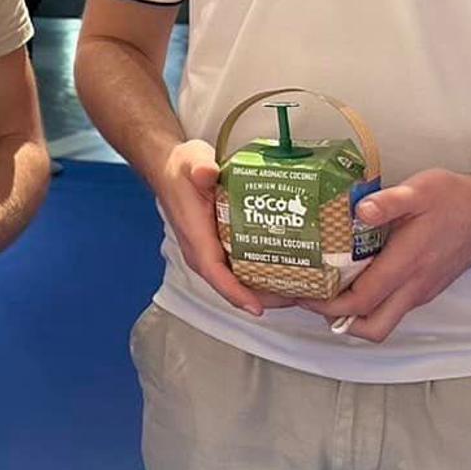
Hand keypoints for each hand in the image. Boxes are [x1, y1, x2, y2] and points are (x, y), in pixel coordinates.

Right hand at [154, 137, 293, 317]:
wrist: (171, 167)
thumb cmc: (181, 169)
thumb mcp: (192, 162)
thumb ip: (200, 167)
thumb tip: (207, 172)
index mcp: (196, 236)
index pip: (214, 273)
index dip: (236, 292)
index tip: (258, 307)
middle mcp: (202, 250)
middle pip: (231, 285)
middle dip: (263, 296)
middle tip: (298, 295)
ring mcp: (211, 250)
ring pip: (237, 279)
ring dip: (266, 288)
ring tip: (299, 287)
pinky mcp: (219, 246)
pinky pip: (240, 268)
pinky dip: (262, 273)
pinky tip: (286, 267)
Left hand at [300, 168, 470, 342]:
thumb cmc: (456, 199)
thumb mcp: (421, 190)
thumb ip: (389, 202)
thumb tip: (359, 211)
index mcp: (408, 264)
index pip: (362, 300)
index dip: (327, 302)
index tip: (301, 290)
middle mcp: (415, 286)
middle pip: (371, 326)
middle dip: (335, 318)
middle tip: (309, 296)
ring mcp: (421, 291)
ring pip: (383, 321)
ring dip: (352, 315)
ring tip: (326, 290)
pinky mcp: (425, 288)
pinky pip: (393, 308)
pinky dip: (369, 305)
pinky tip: (353, 280)